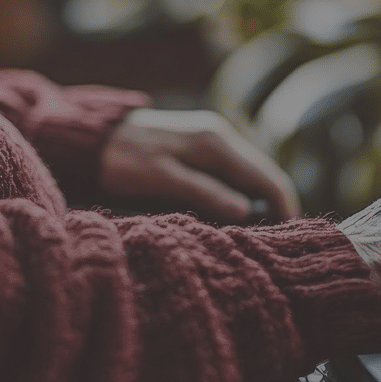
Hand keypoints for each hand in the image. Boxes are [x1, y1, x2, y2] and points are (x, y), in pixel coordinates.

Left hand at [100, 109, 298, 222]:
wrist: (92, 138)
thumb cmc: (122, 160)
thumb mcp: (161, 178)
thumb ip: (203, 192)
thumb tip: (245, 211)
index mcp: (216, 143)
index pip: (268, 179)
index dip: (284, 209)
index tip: (287, 239)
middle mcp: (221, 137)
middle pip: (264, 178)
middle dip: (273, 209)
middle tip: (272, 244)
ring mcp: (212, 140)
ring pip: (249, 178)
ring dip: (256, 204)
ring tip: (254, 236)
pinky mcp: (201, 148)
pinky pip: (232, 176)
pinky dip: (239, 196)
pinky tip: (232, 216)